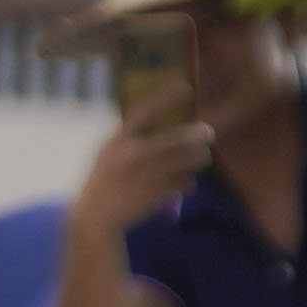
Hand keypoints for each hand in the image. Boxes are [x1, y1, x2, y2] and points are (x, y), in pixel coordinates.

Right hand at [75, 89, 215, 228]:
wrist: (96, 218)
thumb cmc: (104, 181)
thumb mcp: (108, 152)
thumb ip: (129, 138)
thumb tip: (161, 122)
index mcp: (118, 140)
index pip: (145, 112)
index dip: (166, 98)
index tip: (187, 88)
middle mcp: (131, 156)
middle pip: (173, 139)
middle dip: (196, 135)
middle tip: (210, 132)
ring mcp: (145, 177)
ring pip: (184, 162)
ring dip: (198, 159)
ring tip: (203, 157)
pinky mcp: (156, 196)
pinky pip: (183, 184)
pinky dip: (188, 182)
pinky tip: (187, 182)